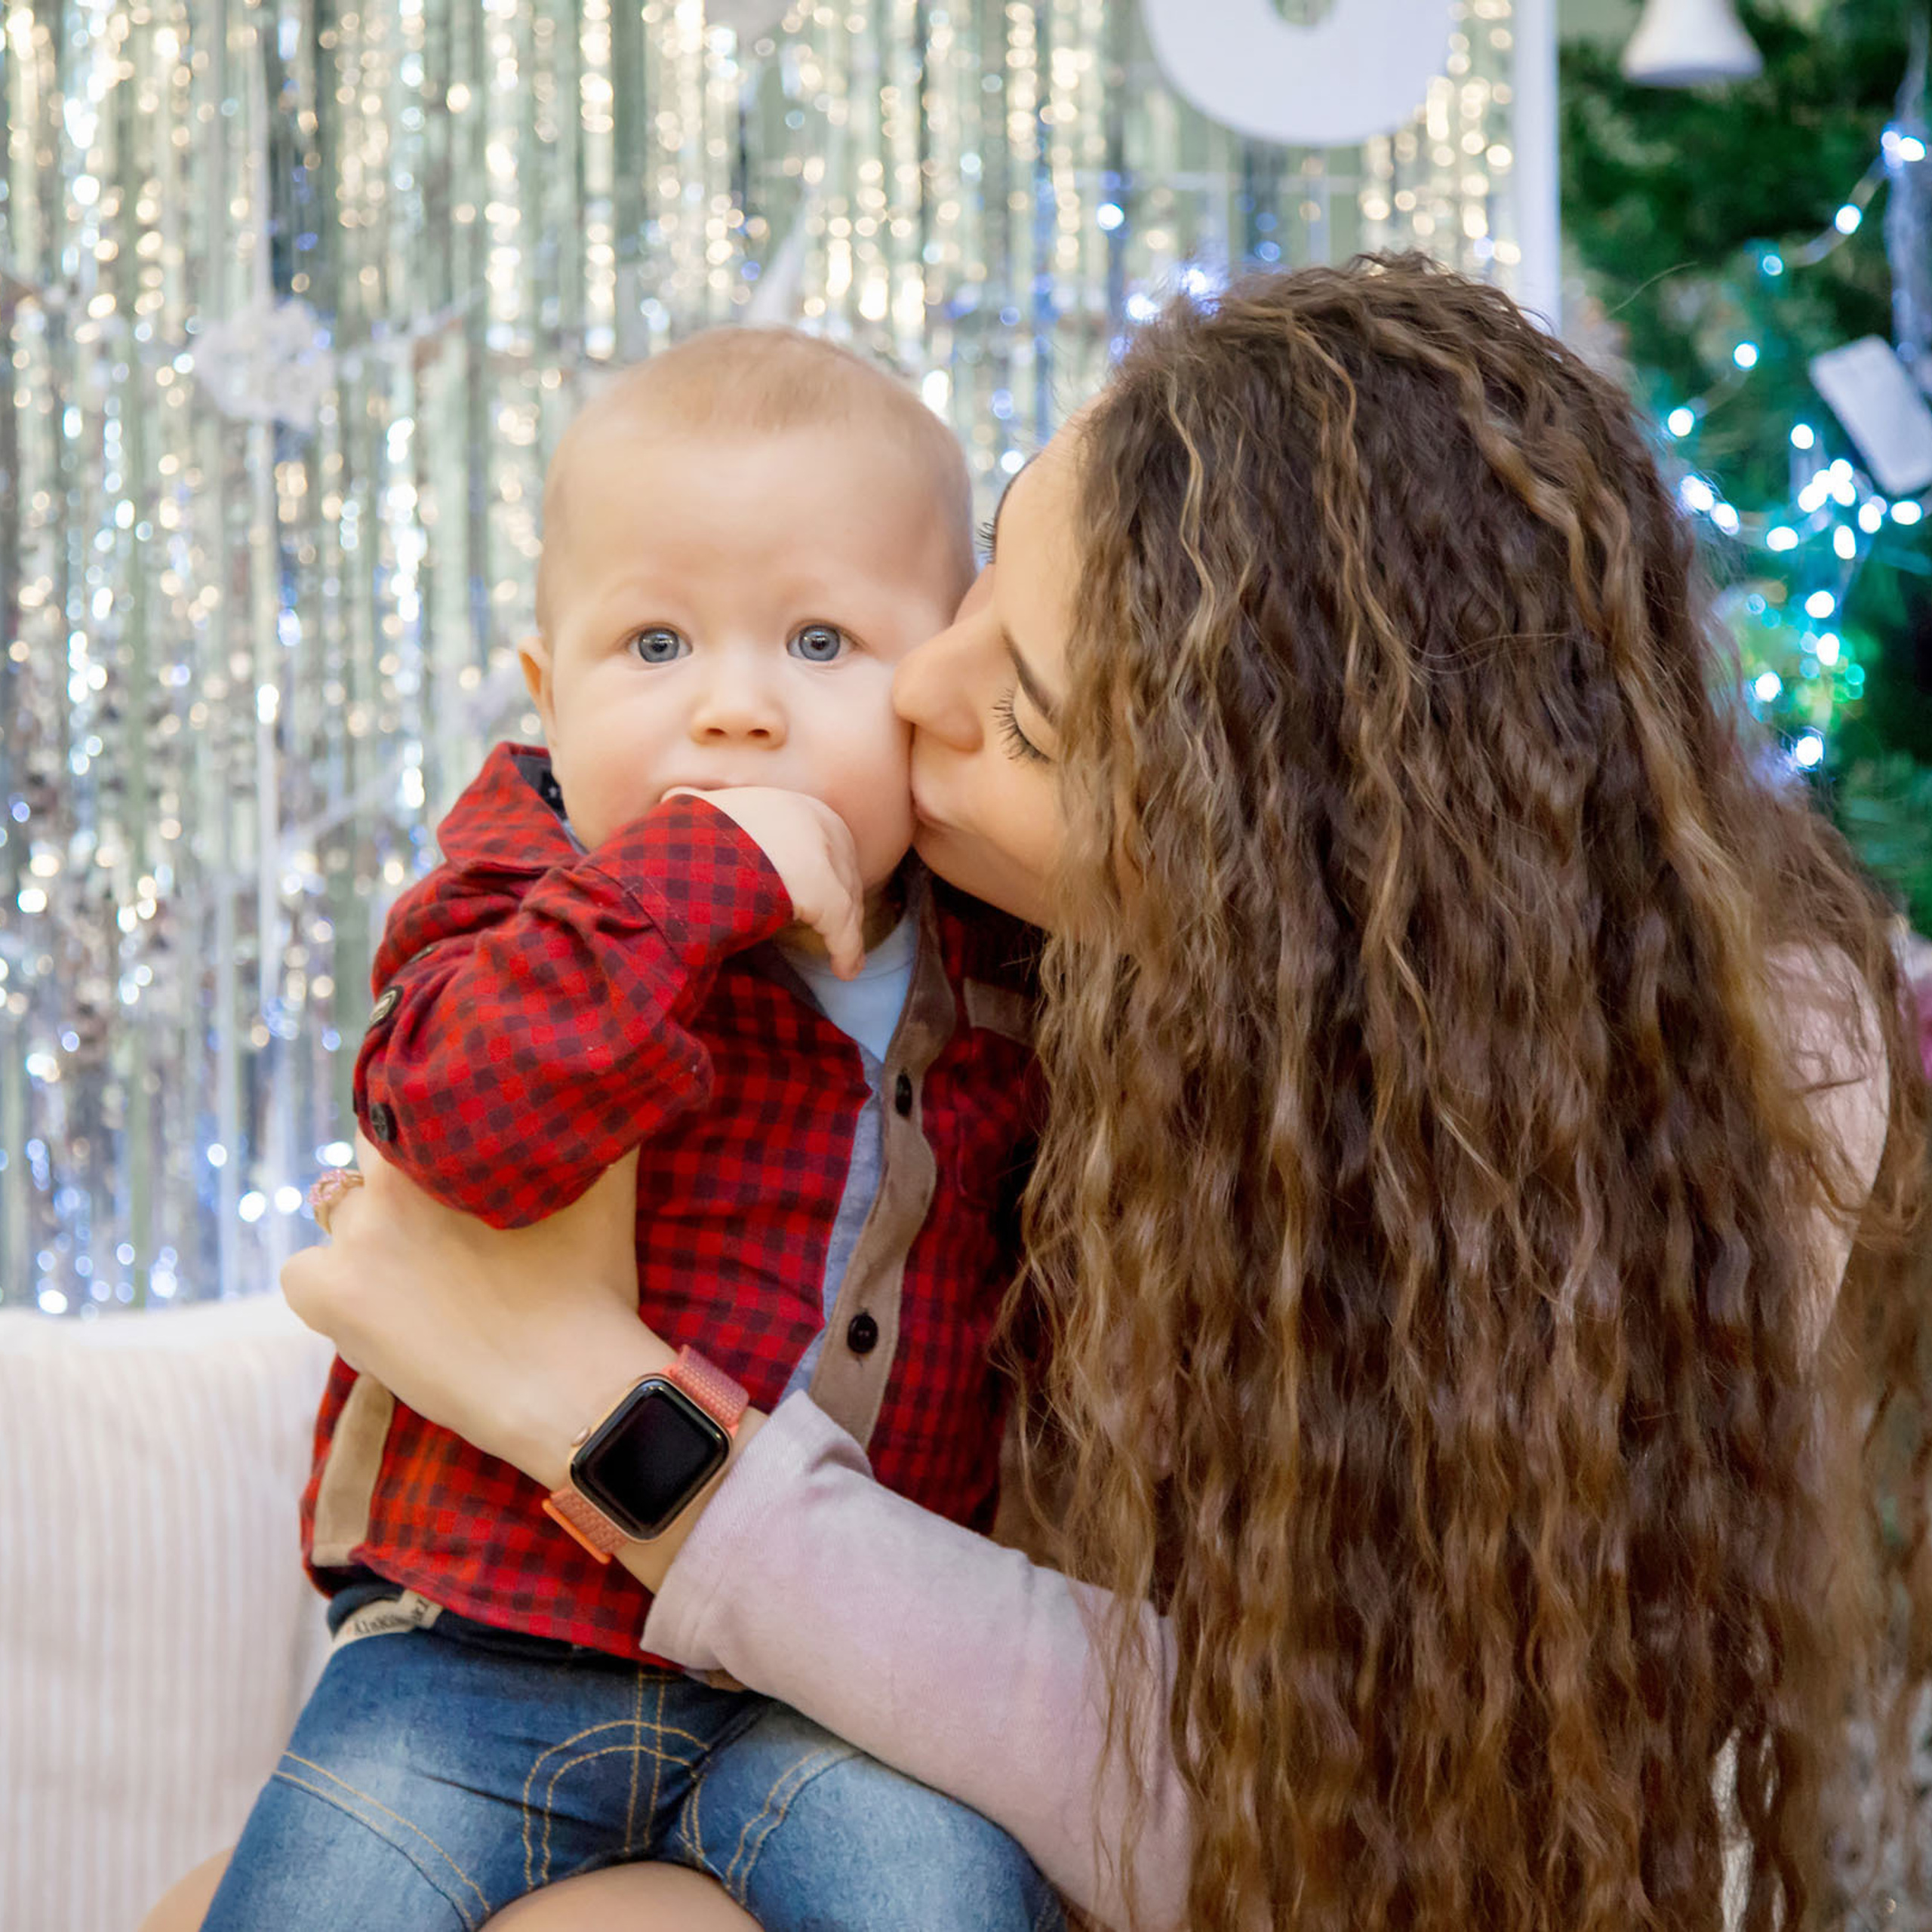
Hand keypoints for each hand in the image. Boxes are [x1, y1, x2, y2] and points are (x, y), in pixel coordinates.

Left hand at [281, 1134, 669, 1489]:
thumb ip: (593, 1131)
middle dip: (397, 1167)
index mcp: (455, 1138)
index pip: (414, 1101)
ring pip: (335, 1206)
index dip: (433, 1122)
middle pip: (371, 1144)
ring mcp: (360, 1235)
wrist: (571, 1388)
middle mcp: (397, 1175)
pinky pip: (300, 1273)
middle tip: (437, 1211)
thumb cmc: (594, 1289)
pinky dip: (326, 1284)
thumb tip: (599, 1095)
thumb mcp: (608, 1188)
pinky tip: (370, 1304)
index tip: (454, 1148)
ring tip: (409, 1263)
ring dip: (363, 1225)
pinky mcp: (334, 1297)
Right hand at [668, 785, 865, 977]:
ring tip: (844, 958)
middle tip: (836, 931)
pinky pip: (839, 928)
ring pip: (844, 899)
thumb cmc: (682, 841)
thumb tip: (670, 796)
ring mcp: (820, 853)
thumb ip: (699, 805)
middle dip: (843, 901)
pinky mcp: (821, 890)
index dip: (828, 870)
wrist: (680, 856)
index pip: (827, 837)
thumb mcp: (697, 815)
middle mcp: (814, 821)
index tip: (819, 897)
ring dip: (845, 933)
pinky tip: (845, 971)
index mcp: (790, 803)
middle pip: (842, 868)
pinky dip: (846, 952)